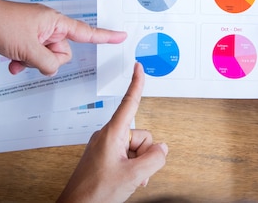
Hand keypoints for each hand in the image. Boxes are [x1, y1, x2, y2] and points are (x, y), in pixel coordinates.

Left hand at [0, 0, 126, 75]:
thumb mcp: (27, 49)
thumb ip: (46, 63)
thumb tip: (51, 68)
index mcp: (55, 22)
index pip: (87, 32)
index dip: (106, 36)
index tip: (122, 36)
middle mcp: (48, 26)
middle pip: (62, 52)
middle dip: (46, 60)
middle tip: (28, 54)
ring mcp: (35, 32)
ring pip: (45, 57)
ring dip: (31, 62)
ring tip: (15, 57)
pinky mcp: (23, 37)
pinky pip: (32, 56)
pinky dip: (23, 61)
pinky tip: (10, 62)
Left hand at [57, 63, 167, 202]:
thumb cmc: (94, 193)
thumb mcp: (133, 176)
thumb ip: (154, 159)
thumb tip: (162, 149)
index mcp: (112, 133)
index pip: (129, 102)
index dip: (136, 83)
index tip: (138, 67)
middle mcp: (108, 136)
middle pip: (141, 135)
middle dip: (145, 154)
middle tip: (135, 172)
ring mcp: (105, 147)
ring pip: (136, 148)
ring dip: (139, 165)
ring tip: (128, 180)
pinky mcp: (105, 157)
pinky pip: (127, 156)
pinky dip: (132, 168)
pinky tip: (126, 181)